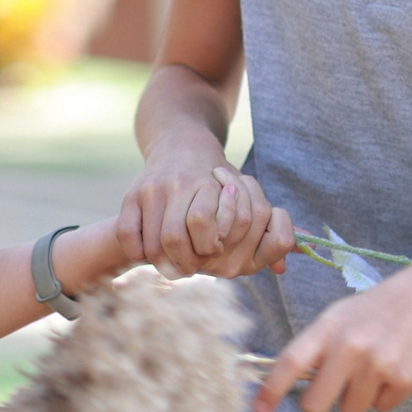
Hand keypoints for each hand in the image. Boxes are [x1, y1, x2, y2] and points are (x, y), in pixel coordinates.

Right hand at [119, 141, 292, 280]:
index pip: (210, 232)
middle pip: (179, 241)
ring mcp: (154, 189)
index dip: (211, 251)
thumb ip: (269, 234)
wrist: (180, 142)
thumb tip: (282, 269)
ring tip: (172, 264)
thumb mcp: (247, 198)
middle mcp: (182, 185)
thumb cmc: (217, 181)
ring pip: (156, 242)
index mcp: (212, 186)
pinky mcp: (132, 194)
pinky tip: (147, 253)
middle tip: (190, 266)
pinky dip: (136, 250)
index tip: (212, 255)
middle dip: (185, 261)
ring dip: (164, 261)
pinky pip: (128, 232)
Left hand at [253, 259, 411, 411]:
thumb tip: (296, 381)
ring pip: (351, 410)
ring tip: (375, 368)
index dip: (271, 389)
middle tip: (335, 389)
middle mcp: (349, 347)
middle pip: (316, 404)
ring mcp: (377, 365)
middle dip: (322, 403)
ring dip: (359, 397)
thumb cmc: (380, 307)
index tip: (259, 409)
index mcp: (328, 328)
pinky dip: (387, 396)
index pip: (290, 363)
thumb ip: (319, 345)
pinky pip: (383, 408)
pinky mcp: (404, 379)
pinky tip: (396, 369)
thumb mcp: (341, 315)